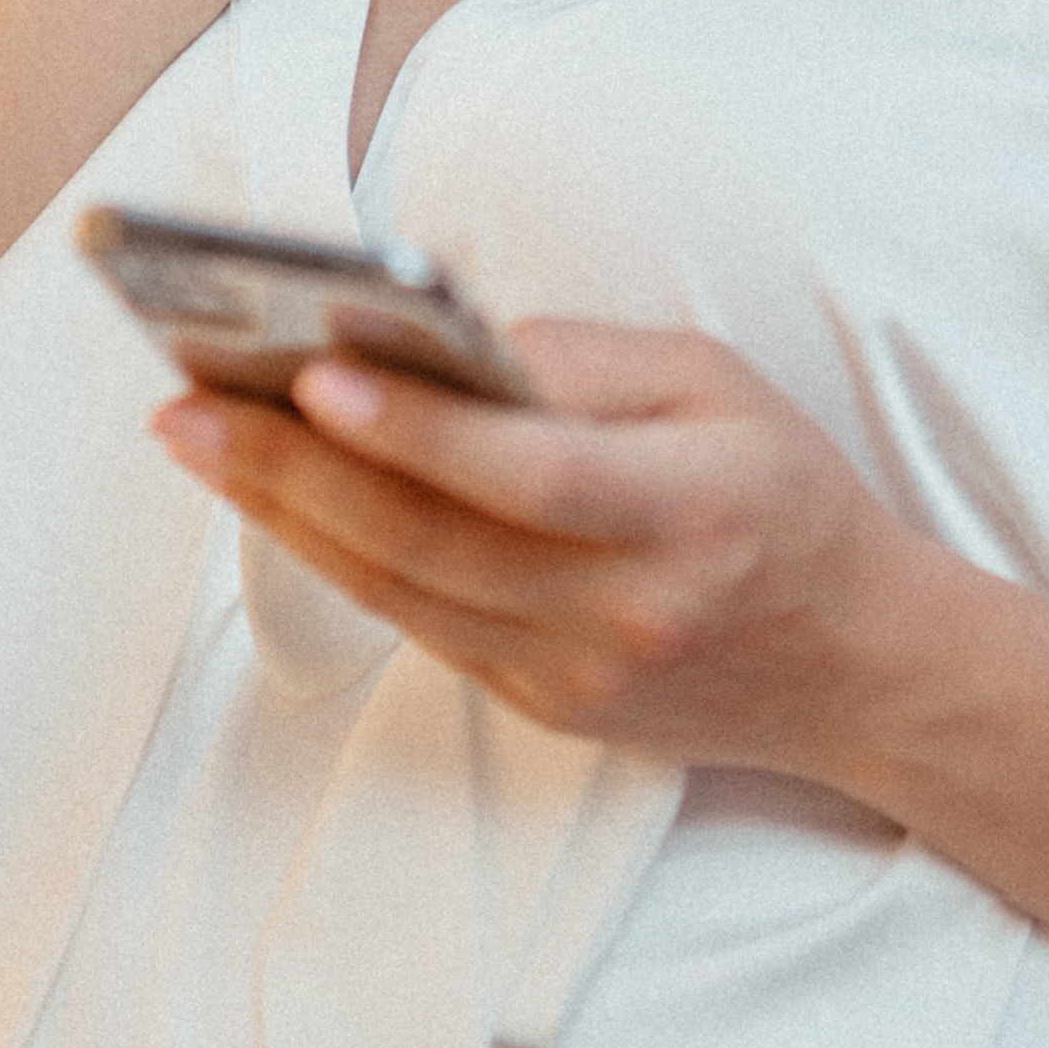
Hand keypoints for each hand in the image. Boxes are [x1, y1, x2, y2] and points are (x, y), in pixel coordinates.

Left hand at [148, 320, 923, 780]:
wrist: (861, 666)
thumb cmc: (785, 495)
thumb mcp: (720, 385)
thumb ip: (585, 362)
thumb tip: (442, 340)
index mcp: (689, 507)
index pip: (529, 473)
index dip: (414, 428)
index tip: (310, 372)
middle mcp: (628, 606)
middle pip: (432, 540)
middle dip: (295, 468)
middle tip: (187, 404)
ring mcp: (579, 672)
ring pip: (402, 591)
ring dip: (288, 513)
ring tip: (199, 437)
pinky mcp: (545, 707)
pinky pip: (420, 625)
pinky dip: (340, 558)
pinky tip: (277, 497)